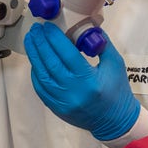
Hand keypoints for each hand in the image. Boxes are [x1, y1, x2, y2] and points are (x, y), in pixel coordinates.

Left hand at [23, 22, 139, 140]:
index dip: (55, 38)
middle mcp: (73, 91)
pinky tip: (35, 61)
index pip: (67, 54)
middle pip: (50, 63)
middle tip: (35, 29)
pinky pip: (41, 88)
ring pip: (42, 75)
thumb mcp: (115, 64)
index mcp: (88, 79)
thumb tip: (88, 26)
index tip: (48, 26)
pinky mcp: (57, 108)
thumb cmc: (117, 91)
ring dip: (34, 56)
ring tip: (30, 40)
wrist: (115, 121)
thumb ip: (102, 44)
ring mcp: (62, 101)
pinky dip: (36, 73)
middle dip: (40, 43)